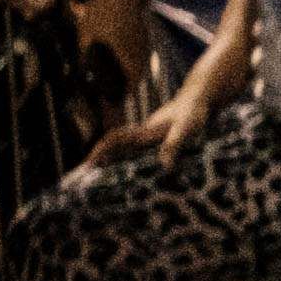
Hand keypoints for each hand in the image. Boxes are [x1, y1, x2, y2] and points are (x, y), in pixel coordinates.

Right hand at [88, 81, 212, 168]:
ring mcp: (146, 137)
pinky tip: (128, 175)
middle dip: (97, 161)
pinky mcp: (155, 140)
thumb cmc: (192, 112)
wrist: (197, 98)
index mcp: (142, 132)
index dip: (99, 152)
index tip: (86, 166)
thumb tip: (165, 166)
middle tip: (82, 179)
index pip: (113, 141)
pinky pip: (136, 153)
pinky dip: (127, 163)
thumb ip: (173, 144)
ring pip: (122, 151)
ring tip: (99, 182)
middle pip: (112, 148)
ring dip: (109, 163)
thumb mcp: (185, 128)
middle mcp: (140, 135)